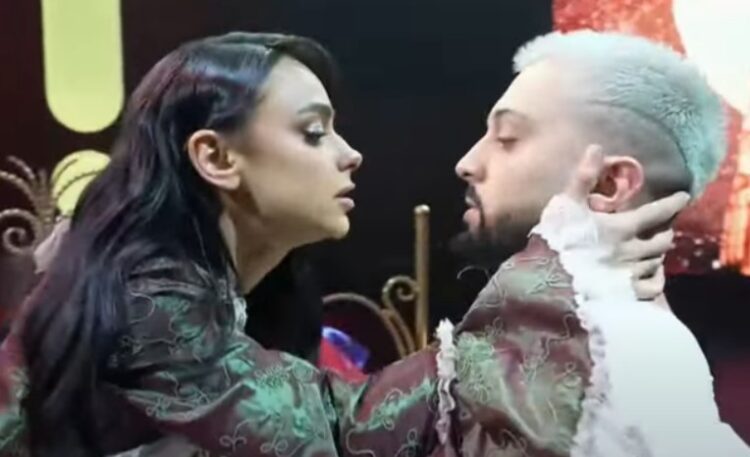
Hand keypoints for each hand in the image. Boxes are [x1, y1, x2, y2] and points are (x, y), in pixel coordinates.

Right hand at [564, 145, 689, 299]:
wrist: (547, 282)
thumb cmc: (556, 239)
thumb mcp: (566, 204)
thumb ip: (583, 177)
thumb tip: (597, 147)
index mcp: (621, 227)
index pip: (657, 213)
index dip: (672, 203)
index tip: (683, 197)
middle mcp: (632, 251)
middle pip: (661, 240)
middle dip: (665, 231)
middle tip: (665, 227)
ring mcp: (630, 275)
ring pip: (656, 262)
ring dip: (658, 254)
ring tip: (656, 250)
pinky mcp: (626, 295)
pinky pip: (653, 287)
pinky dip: (657, 278)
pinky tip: (653, 275)